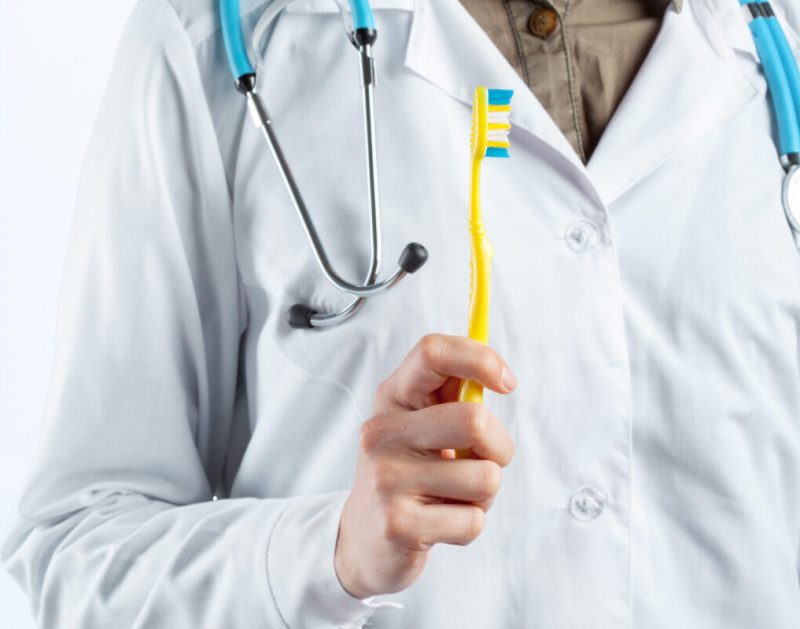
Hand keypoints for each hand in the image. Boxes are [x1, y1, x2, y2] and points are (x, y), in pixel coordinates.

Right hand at [334, 334, 516, 598]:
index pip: (432, 352)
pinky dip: (470, 524)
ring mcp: (386, 479)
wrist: (364, 539)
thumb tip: (499, 373)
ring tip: (454, 496)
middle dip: (500, 447)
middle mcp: (381, 432)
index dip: (481, 359)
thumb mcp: (419, 425)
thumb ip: (454, 396)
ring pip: (486, 477)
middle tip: (484, 460)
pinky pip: (474, 520)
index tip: (507, 383)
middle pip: (475, 420)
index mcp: (391, 397)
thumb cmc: (409, 471)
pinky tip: (440, 522)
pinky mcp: (399, 525)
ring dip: (485, 493)